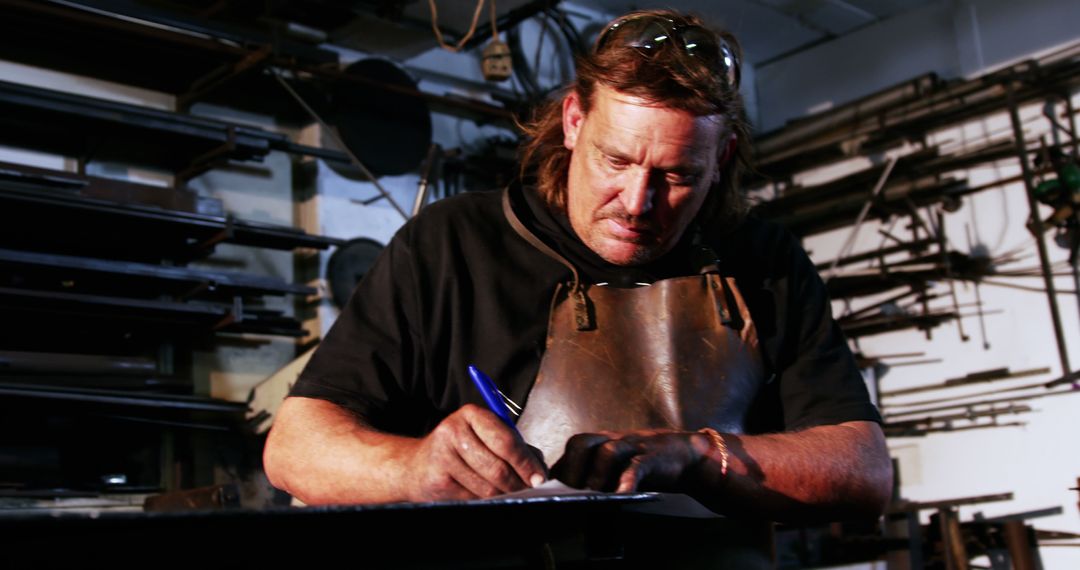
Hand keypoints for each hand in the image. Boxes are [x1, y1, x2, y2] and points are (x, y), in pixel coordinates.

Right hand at [402, 404, 547, 500]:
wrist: (417, 465)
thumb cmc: (460, 450)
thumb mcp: (485, 437)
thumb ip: (513, 447)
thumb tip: (539, 469)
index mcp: (471, 414)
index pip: (506, 441)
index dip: (526, 462)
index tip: (539, 477)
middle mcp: (454, 430)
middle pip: (498, 467)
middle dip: (519, 483)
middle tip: (529, 490)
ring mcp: (443, 455)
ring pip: (488, 487)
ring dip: (503, 494)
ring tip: (508, 492)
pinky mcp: (438, 479)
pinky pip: (473, 498)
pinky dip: (485, 500)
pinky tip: (484, 495)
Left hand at [551, 429, 709, 492]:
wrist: (684, 454)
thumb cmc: (643, 465)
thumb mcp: (616, 468)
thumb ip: (593, 478)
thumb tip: (565, 500)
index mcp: (600, 443)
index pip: (570, 451)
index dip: (557, 469)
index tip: (546, 491)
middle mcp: (612, 440)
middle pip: (581, 443)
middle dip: (570, 468)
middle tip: (564, 494)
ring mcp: (633, 446)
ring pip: (607, 451)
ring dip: (595, 475)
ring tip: (589, 496)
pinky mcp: (652, 456)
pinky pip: (637, 466)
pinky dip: (628, 480)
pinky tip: (622, 495)